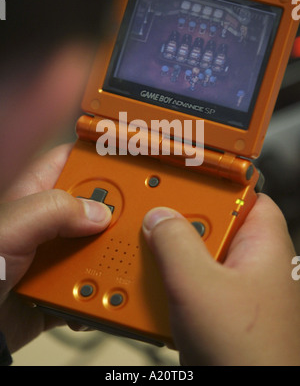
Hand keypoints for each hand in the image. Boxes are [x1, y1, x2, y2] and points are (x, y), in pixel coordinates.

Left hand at [0, 144, 111, 352]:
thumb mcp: (10, 229)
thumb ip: (53, 212)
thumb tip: (100, 213)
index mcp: (32, 197)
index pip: (72, 161)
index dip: (100, 157)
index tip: (131, 160)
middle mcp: (47, 224)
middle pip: (95, 204)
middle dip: (118, 212)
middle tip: (138, 219)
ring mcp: (54, 256)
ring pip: (98, 247)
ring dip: (113, 259)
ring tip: (122, 266)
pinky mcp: (59, 289)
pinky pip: (92, 284)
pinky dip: (103, 292)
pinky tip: (103, 297)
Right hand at [143, 194, 299, 365]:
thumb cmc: (248, 358)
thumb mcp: (198, 288)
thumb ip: (175, 244)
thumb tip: (158, 217)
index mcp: (265, 247)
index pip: (244, 194)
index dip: (214, 183)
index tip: (182, 175)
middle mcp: (254, 263)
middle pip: (215, 222)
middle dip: (182, 223)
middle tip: (155, 221)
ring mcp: (237, 286)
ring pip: (200, 253)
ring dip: (172, 255)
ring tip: (151, 258)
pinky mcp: (220, 307)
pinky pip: (193, 280)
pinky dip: (173, 280)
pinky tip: (157, 289)